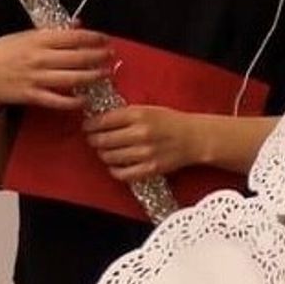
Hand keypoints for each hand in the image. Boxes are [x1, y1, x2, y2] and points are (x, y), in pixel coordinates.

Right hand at [0, 24, 112, 110]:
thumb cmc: (2, 51)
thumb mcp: (25, 36)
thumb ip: (52, 31)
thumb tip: (77, 24)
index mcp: (38, 40)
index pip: (74, 37)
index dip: (93, 38)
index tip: (105, 39)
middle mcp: (39, 58)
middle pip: (77, 58)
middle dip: (98, 57)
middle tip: (110, 56)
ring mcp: (35, 78)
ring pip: (71, 78)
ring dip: (92, 77)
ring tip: (105, 75)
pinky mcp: (30, 95)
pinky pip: (56, 100)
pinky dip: (72, 102)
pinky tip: (84, 100)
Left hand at [82, 103, 197, 186]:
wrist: (195, 138)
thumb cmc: (171, 122)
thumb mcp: (149, 109)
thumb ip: (125, 114)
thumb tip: (98, 120)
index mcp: (140, 115)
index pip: (102, 121)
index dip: (91, 125)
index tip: (89, 127)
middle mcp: (141, 133)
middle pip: (102, 140)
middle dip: (95, 140)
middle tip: (96, 139)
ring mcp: (145, 153)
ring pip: (108, 157)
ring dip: (105, 154)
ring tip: (110, 150)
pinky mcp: (150, 168)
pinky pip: (121, 174)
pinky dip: (115, 170)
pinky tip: (118, 164)